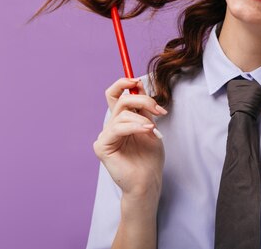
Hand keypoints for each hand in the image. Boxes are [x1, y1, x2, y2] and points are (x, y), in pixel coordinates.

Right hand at [93, 77, 167, 198]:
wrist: (149, 181)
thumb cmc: (150, 158)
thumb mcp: (150, 125)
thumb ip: (143, 107)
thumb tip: (138, 83)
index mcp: (121, 120)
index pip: (115, 95)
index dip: (123, 83)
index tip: (137, 79)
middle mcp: (110, 126)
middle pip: (119, 99)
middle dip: (141, 99)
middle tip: (158, 109)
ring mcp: (105, 136)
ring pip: (121, 114)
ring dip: (142, 118)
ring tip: (154, 129)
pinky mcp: (102, 146)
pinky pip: (117, 128)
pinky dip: (135, 126)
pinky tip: (148, 131)